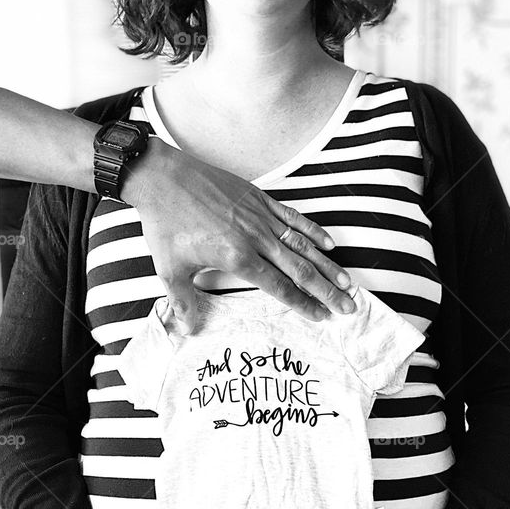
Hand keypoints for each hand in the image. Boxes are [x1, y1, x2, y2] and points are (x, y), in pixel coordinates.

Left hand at [125, 139, 356, 333]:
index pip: (278, 287)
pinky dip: (313, 230)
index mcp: (236, 258)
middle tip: (348, 306)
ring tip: (347, 282)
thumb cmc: (165, 223)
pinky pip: (292, 217)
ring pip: (302, 245)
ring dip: (327, 265)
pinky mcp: (258, 198)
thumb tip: (187, 330)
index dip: (302, 304)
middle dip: (326, 291)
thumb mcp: (169, 269)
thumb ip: (182, 301)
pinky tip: (329, 244)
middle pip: (299, 269)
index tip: (322, 316)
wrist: (162, 178)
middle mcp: (255, 238)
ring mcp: (259, 216)